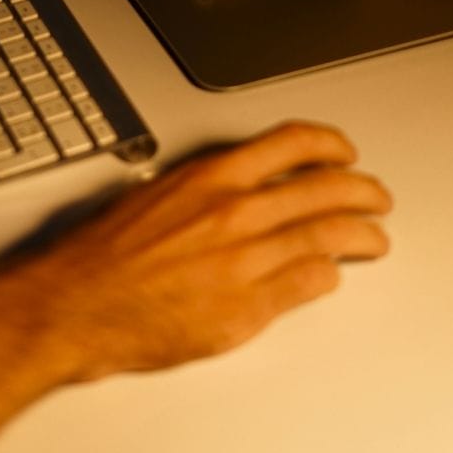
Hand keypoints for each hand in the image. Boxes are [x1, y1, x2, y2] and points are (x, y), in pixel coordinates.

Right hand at [28, 121, 392, 379]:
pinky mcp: (245, 308)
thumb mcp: (157, 194)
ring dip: (361, 236)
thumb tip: (242, 184)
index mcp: (211, 177)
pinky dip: (327, 276)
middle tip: (377, 198)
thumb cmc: (104, 253)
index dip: (330, 145)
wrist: (75, 304)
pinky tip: (330, 275)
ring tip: (374, 239)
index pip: (292, 144)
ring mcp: (243, 260)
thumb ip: (207, 188)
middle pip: (324, 190)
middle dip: (363, 192)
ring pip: (327, 237)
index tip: (344, 151)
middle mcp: (233, 212)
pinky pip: (308, 284)